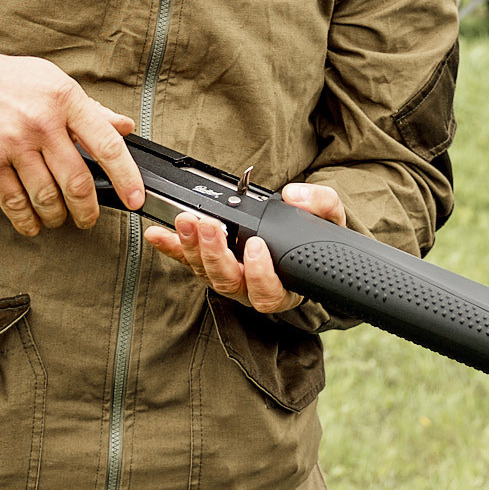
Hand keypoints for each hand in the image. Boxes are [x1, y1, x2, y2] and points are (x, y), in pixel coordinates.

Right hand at [0, 33, 141, 235]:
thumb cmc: (3, 79)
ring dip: (57, 217)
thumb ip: (90, 109)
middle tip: (89, 218)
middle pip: (78, 181)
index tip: (136, 198)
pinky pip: (14, 202)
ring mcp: (13, 143)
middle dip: (88, 209)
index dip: (126, 176)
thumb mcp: (52, 82)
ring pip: (47, 197)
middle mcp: (42, 121)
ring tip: (59, 219)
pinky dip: (26, 221)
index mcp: (65, 99)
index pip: (106, 144)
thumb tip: (124, 127)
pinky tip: (32, 224)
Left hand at [143, 185, 345, 313]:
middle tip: (209, 226)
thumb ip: (320, 204)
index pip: (269, 292)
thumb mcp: (331, 218)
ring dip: (191, 247)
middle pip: (228, 282)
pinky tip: (157, 234)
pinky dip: (171, 248)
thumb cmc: (317, 235)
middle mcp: (251, 289)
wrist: (303, 242)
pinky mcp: (208, 265)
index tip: (257, 246)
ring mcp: (228, 278)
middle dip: (215, 254)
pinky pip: (186, 262)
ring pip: (205, 273)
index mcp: (285, 286)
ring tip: (186, 220)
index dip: (260, 273)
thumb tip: (297, 196)